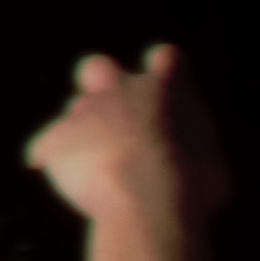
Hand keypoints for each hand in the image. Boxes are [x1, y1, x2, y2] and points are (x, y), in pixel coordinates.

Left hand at [27, 44, 227, 227]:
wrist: (149, 201)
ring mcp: (82, 111)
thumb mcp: (213, 165)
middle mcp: (118, 89)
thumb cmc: (192, 186)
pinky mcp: (52, 138)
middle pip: (98, 66)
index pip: (167, 59)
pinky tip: (81, 190)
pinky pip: (46, 150)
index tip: (169, 99)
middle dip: (102, 86)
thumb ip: (193, 150)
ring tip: (107, 177)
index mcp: (166, 88)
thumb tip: (189, 161)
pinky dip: (59, 164)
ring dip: (87, 138)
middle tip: (118, 123)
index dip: (166, 73)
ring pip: (75, 114)